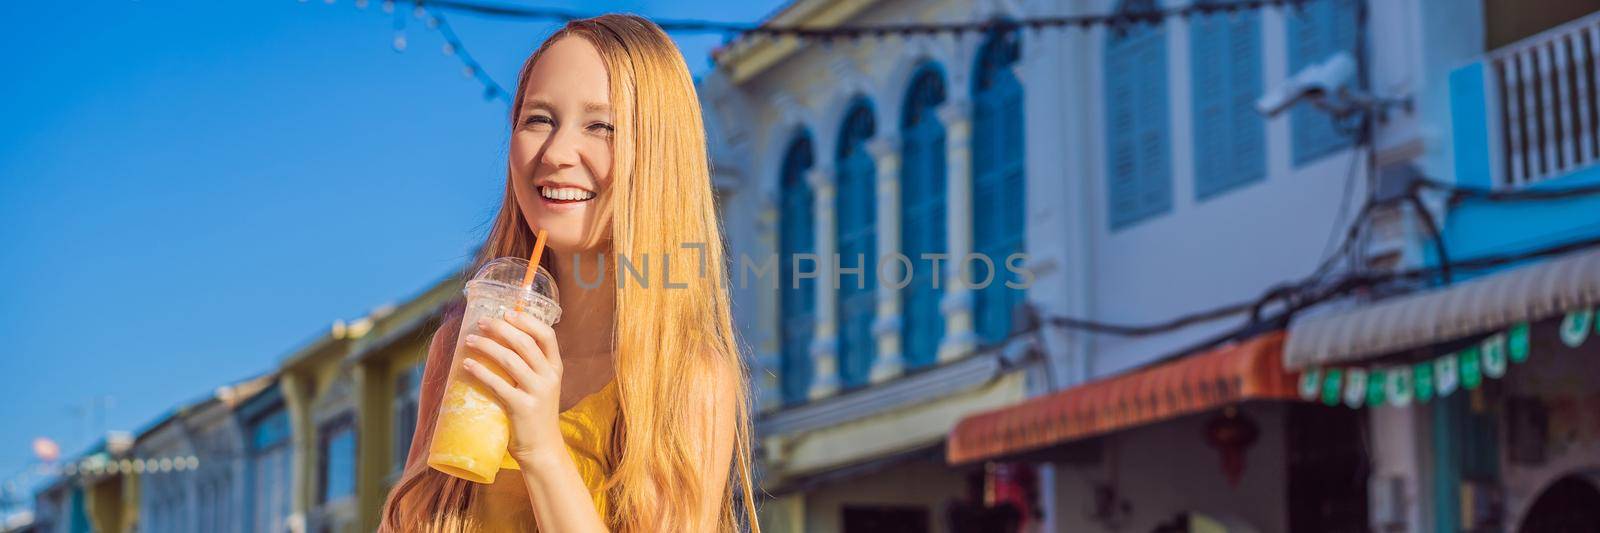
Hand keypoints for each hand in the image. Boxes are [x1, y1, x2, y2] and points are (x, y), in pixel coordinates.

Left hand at [459, 309, 566, 468]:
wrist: (542, 449)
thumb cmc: (536, 415)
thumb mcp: (542, 386)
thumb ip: (531, 367)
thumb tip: (501, 342)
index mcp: (555, 368)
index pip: (547, 335)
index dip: (527, 321)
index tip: (507, 313)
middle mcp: (549, 377)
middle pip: (525, 343)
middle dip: (501, 328)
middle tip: (481, 322)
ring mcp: (537, 392)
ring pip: (510, 360)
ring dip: (487, 346)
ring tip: (470, 341)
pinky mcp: (522, 408)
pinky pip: (498, 384)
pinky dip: (481, 371)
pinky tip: (467, 365)